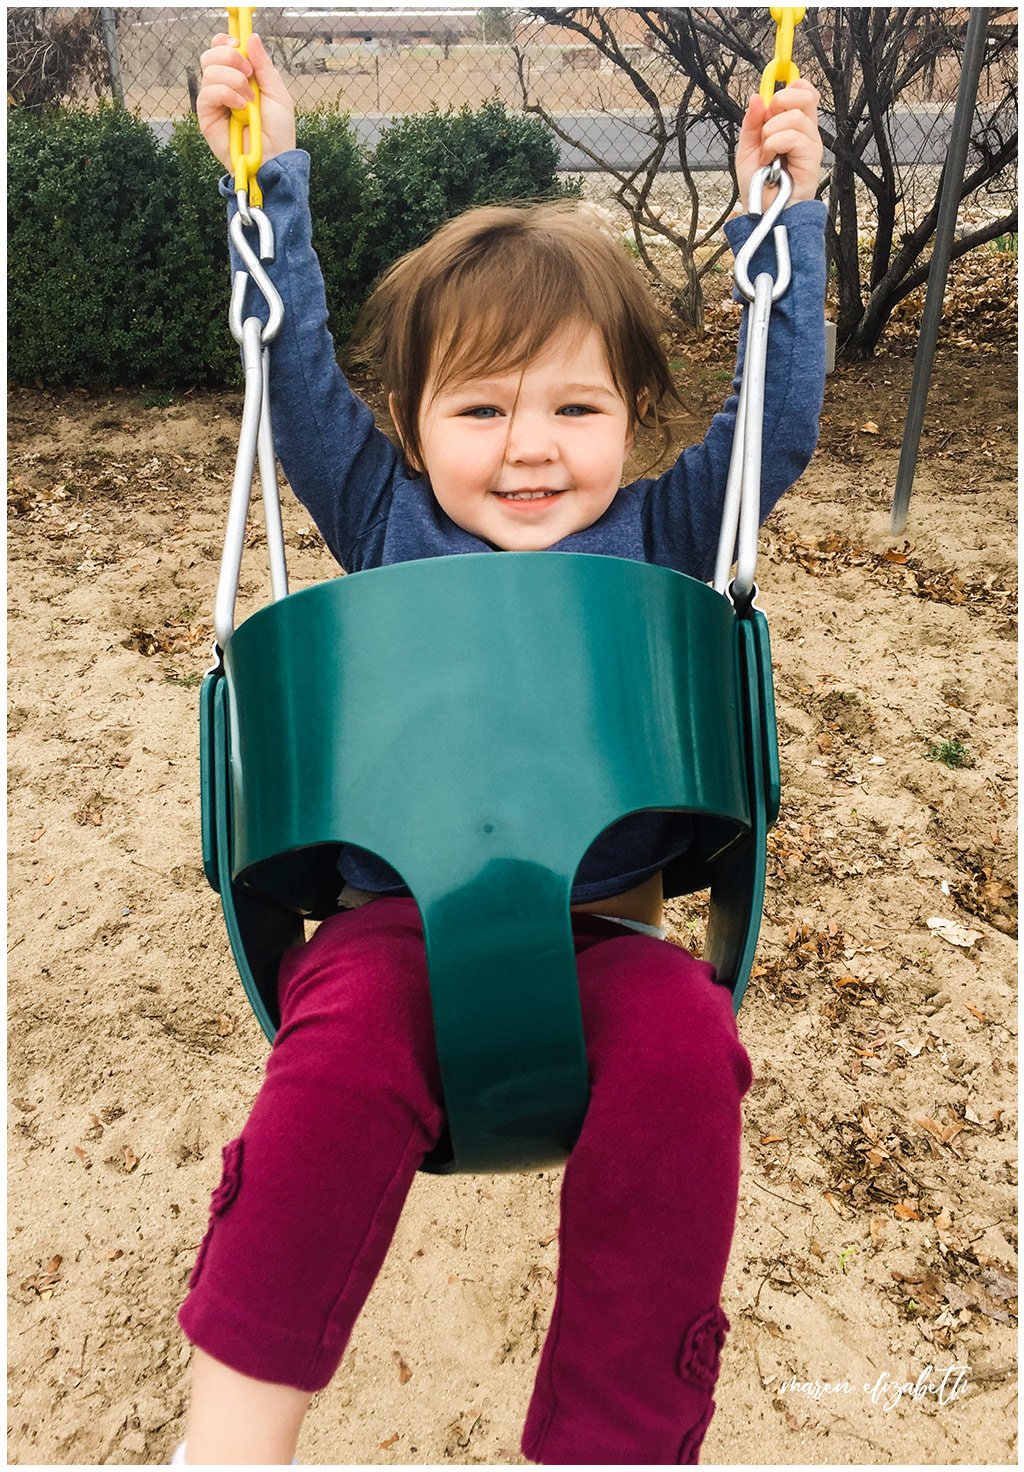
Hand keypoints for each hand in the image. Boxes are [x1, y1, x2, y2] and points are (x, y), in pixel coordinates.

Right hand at [197, 32, 295, 174]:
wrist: (275, 159)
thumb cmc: (278, 132)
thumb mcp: (276, 92)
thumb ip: (263, 65)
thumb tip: (251, 37)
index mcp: (238, 79)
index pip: (220, 50)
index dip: (225, 42)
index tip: (238, 44)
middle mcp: (223, 88)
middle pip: (209, 56)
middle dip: (230, 57)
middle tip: (248, 73)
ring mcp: (214, 103)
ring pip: (209, 72)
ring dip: (233, 80)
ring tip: (249, 100)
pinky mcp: (207, 118)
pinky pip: (207, 93)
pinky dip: (226, 94)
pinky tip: (240, 106)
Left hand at [735, 78, 822, 211]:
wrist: (762, 214)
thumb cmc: (758, 188)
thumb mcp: (746, 150)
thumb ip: (751, 123)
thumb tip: (756, 97)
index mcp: (793, 126)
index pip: (803, 90)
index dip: (788, 88)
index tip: (769, 106)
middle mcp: (805, 132)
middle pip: (806, 94)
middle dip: (780, 103)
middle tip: (767, 127)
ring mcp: (810, 144)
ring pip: (795, 115)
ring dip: (770, 133)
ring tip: (766, 154)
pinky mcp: (811, 158)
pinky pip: (793, 135)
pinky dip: (774, 145)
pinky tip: (770, 162)